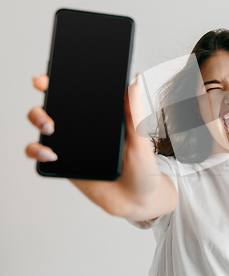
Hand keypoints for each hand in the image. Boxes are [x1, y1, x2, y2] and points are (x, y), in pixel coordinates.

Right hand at [25, 73, 163, 215]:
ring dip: (37, 119)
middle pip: (54, 106)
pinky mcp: (65, 165)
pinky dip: (38, 150)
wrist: (139, 200)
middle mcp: (84, 128)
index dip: (60, 81)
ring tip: (50, 127)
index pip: (78, 94)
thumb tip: (135, 79)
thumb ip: (135, 112)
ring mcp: (72, 145)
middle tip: (45, 95)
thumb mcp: (141, 139)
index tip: (50, 75)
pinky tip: (50, 153)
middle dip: (45, 94)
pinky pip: (42, 155)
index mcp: (102, 116)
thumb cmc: (144, 168)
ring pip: (43, 127)